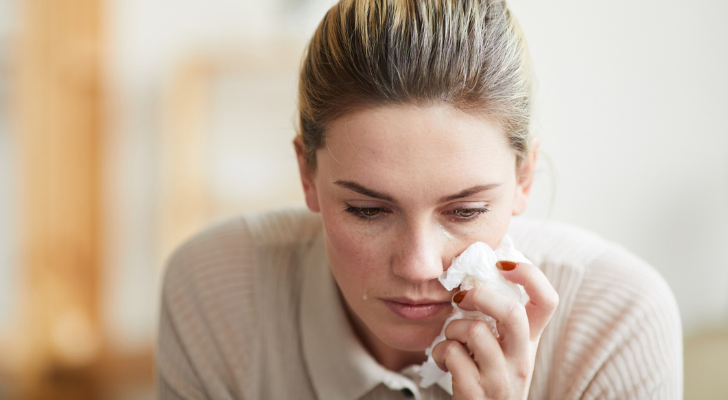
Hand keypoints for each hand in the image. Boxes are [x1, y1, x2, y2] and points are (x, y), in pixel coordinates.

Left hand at [431, 262, 558, 399]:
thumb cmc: (485, 375)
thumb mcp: (501, 347)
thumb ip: (495, 317)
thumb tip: (476, 271)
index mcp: (529, 341)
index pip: (547, 300)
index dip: (528, 274)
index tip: (501, 264)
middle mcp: (521, 359)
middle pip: (512, 312)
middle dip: (480, 295)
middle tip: (461, 299)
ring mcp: (501, 379)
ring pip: (475, 331)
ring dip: (452, 328)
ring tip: (451, 338)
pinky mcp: (475, 394)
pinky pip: (453, 355)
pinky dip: (440, 351)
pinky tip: (444, 360)